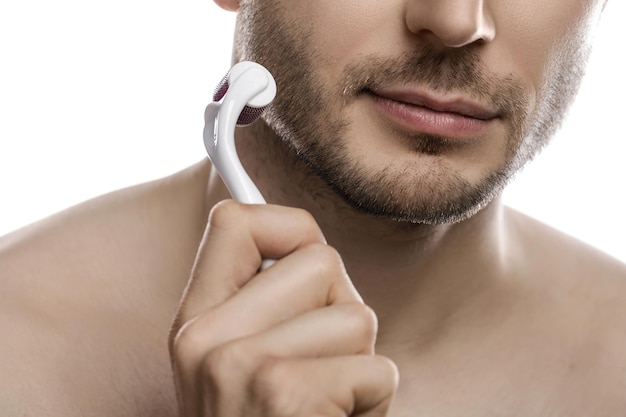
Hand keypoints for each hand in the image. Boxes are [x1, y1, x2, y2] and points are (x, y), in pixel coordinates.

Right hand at [168, 200, 397, 415]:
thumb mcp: (242, 368)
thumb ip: (266, 305)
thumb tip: (309, 241)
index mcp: (196, 322)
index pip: (235, 222)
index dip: (289, 227)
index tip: (305, 258)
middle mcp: (204, 338)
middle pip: (322, 261)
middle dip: (343, 312)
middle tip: (320, 367)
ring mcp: (240, 366)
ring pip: (357, 315)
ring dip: (360, 366)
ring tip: (326, 405)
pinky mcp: (285, 394)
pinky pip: (375, 368)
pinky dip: (372, 404)